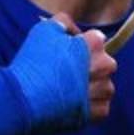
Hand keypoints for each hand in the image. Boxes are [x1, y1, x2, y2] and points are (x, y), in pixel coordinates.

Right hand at [5, 13, 116, 134]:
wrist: (27, 100)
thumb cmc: (34, 63)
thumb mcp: (44, 30)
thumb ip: (63, 23)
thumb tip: (73, 31)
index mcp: (95, 44)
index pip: (95, 40)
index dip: (80, 46)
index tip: (65, 54)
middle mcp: (106, 65)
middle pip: (102, 63)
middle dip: (89, 66)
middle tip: (66, 74)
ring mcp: (104, 90)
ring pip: (102, 85)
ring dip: (90, 87)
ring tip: (66, 91)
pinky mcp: (100, 111)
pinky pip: (99, 105)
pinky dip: (88, 105)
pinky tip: (71, 103)